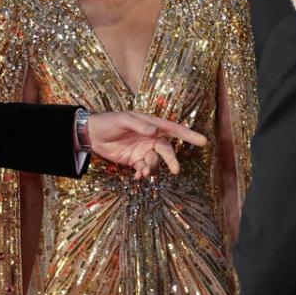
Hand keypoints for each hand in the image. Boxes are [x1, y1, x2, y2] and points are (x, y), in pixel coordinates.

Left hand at [87, 111, 207, 178]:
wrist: (92, 134)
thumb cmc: (109, 121)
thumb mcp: (123, 119)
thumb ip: (139, 125)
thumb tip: (154, 131)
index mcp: (151, 124)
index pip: (173, 129)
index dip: (189, 135)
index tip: (203, 141)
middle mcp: (151, 138)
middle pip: (167, 150)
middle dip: (171, 160)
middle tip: (176, 170)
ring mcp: (143, 150)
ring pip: (155, 162)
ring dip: (151, 167)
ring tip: (142, 171)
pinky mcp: (134, 161)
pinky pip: (144, 169)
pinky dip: (142, 174)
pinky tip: (137, 176)